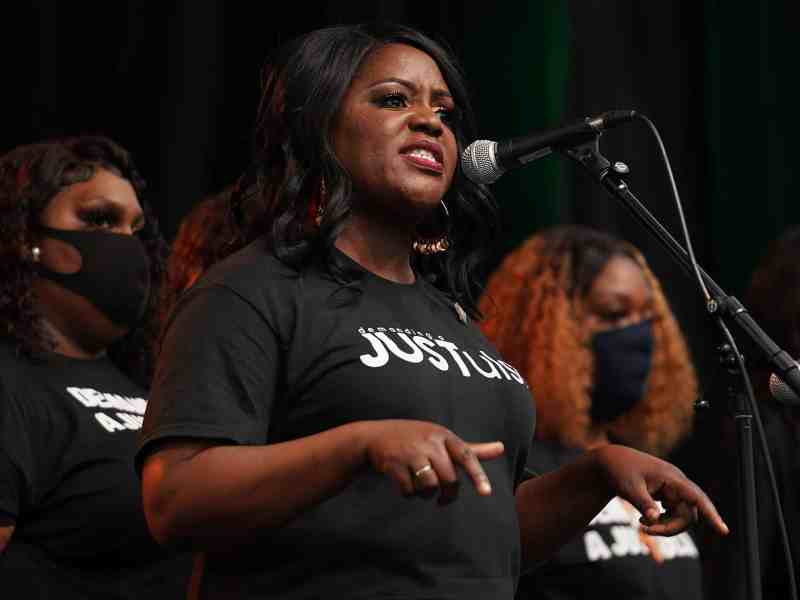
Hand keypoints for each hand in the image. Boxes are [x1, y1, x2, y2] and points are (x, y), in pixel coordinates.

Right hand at [362, 419, 504, 502]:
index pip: (466, 455)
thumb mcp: (442, 439)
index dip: (477, 475)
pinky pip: (409, 490)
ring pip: (430, 486)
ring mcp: (410, 452)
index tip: (486, 493)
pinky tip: (406, 487)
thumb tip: (502, 448)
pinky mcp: (393, 463)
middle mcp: (428, 441)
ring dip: (427, 494)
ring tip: (422, 489)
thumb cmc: (415, 439)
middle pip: (449, 478)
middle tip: (444, 500)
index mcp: (443, 435)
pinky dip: (409, 494)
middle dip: (449, 494)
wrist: (374, 436)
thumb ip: (471, 448)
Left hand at [592, 444, 728, 535]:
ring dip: (665, 526)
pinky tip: (645, 520)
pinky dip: (663, 521)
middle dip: (670, 528)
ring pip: (682, 517)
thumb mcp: (629, 488)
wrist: (611, 462)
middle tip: (644, 529)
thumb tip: (655, 519)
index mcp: (671, 477)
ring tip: (642, 524)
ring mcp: (673, 489)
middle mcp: (677, 483)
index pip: (696, 497)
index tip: (723, 530)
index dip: (711, 514)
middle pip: (688, 515)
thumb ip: (643, 503)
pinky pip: (675, 515)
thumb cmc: (620, 472)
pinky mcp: (668, 494)